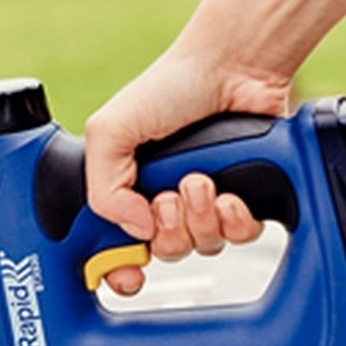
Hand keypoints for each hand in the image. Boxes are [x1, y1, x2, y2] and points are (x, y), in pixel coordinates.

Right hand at [84, 45, 289, 294]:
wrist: (234, 69)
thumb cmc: (173, 88)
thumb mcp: (110, 130)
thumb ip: (102, 188)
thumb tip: (133, 232)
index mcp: (130, 188)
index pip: (119, 246)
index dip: (121, 268)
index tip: (126, 275)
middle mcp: (166, 199)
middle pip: (165, 251)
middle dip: (168, 230)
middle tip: (168, 198)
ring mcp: (206, 201)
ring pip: (202, 246)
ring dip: (201, 219)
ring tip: (201, 181)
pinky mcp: (244, 199)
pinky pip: (240, 236)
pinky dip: (235, 219)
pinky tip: (230, 194)